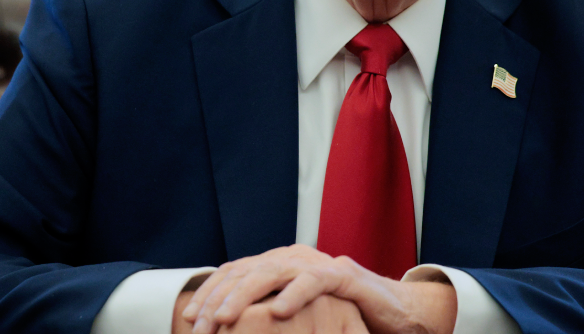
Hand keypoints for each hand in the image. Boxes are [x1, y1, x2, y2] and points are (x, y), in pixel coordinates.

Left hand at [180, 245, 454, 333]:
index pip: (236, 273)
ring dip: (244, 296)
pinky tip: (277, 311)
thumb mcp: (296, 315)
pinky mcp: (345, 277)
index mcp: (280, 265)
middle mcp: (295, 258)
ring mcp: (319, 264)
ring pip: (273, 272)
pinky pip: (315, 282)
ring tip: (224, 318)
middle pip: (247, 272)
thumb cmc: (341, 316)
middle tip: (199, 324)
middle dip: (218, 299)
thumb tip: (224, 323)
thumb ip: (267, 312)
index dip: (210, 293)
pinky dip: (295, 295)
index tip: (190, 318)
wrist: (393, 313)